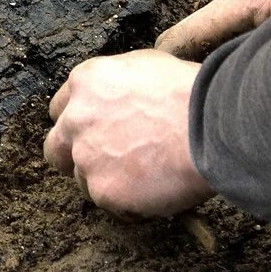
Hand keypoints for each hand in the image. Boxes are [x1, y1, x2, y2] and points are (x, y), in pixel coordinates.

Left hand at [43, 49, 210, 217]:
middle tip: (107, 164)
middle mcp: (76, 119)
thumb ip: (117, 85)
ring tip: (148, 177)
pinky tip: (158, 191)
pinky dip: (130, 205)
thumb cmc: (192, 93)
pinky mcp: (104, 190)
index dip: (80, 125)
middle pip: (56, 149)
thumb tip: (118, 99)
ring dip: (108, 182)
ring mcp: (87, 157)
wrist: (214, 124)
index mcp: (85, 83)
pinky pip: (111, 205)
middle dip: (75, 158)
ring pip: (83, 180)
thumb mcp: (147, 66)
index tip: (97, 134)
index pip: (60, 110)